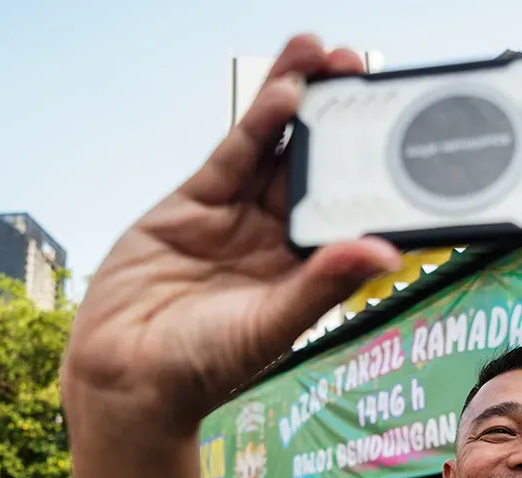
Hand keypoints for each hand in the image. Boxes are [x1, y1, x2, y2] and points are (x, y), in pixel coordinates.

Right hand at [61, 34, 401, 435]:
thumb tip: (384, 255)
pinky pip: (234, 157)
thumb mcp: (269, 327)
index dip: (373, 171)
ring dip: (298, 102)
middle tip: (363, 71)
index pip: (350, 213)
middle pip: (317, 170)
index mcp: (307, 273)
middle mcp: (277, 241)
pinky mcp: (194, 205)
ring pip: (276, 151)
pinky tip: (284, 92)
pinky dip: (257, 124)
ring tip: (322, 55)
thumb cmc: (201, 371)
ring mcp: (237, 219)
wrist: (123, 378)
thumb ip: (321, 286)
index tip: (398, 131)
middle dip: (338, 120)